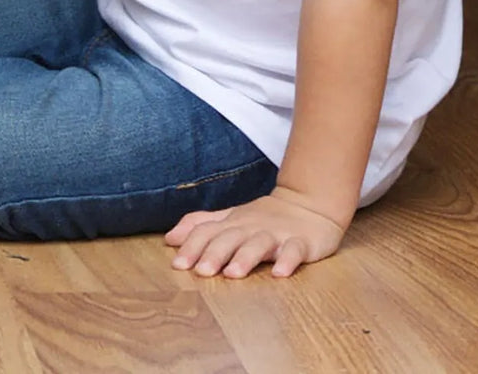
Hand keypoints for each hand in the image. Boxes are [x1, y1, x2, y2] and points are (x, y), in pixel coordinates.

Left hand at [165, 186, 345, 278]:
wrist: (308, 204)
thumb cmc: (263, 218)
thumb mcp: (230, 218)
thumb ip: (202, 226)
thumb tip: (170, 238)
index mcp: (233, 223)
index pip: (208, 231)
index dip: (192, 246)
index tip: (177, 264)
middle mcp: (252, 227)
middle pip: (230, 238)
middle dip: (215, 253)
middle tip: (201, 272)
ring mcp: (277, 234)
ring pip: (260, 243)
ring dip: (246, 257)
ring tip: (233, 274)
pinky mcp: (302, 242)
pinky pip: (295, 250)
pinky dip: (288, 261)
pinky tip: (280, 273)